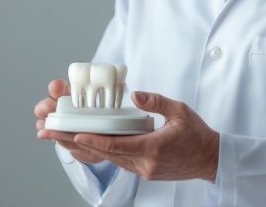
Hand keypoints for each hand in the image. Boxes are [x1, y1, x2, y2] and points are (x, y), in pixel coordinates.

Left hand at [40, 90, 218, 181]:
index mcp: (153, 149)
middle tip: (55, 134)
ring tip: (63, 138)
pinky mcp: (144, 172)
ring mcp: (144, 171)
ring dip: (87, 148)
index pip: (117, 145)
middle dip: (79, 143)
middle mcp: (145, 164)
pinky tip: (88, 144)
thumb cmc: (197, 135)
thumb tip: (135, 94)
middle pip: (106, 154)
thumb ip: (156, 102)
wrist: (210, 159)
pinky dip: (102, 152)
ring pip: (110, 159)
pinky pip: (118, 161)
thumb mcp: (179, 111)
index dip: (94, 140)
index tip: (76, 134)